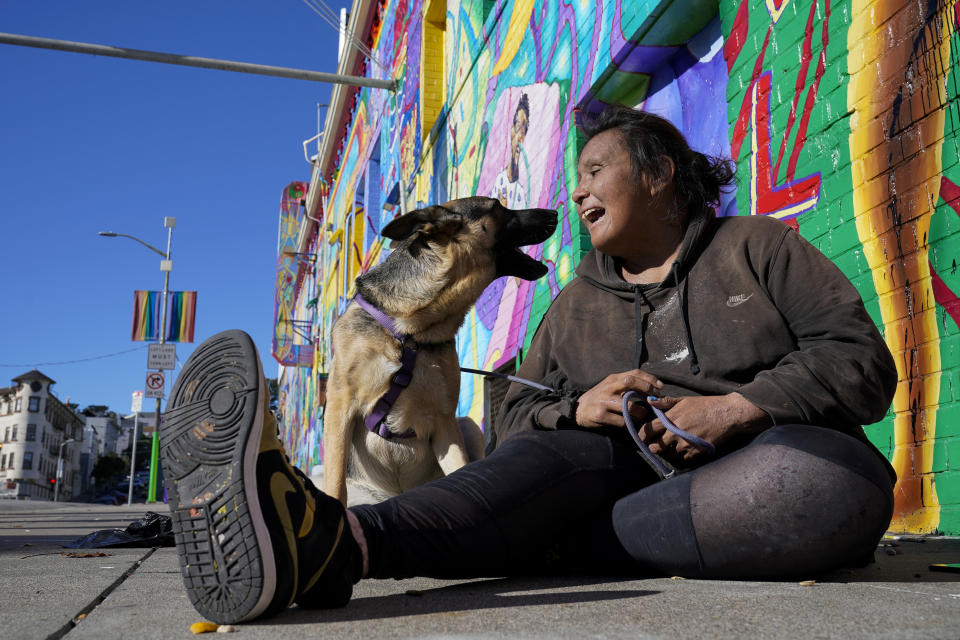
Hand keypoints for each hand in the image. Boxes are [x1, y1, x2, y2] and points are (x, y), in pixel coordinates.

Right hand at [575, 370, 663, 427]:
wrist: (577, 410)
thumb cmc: (599, 398)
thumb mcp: (610, 387)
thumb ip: (626, 385)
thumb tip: (651, 388)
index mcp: (612, 379)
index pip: (634, 373)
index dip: (650, 379)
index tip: (661, 387)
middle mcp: (608, 387)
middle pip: (630, 382)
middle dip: (646, 389)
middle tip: (655, 399)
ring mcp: (604, 401)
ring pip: (629, 406)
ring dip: (640, 412)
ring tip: (643, 415)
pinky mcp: (600, 415)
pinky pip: (621, 421)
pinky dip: (629, 424)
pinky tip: (630, 424)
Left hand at [640, 393, 770, 461]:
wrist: (728, 415)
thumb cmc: (706, 405)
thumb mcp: (684, 400)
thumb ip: (666, 402)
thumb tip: (649, 401)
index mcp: (671, 419)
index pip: (649, 430)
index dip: (642, 435)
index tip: (640, 438)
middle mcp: (676, 433)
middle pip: (656, 447)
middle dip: (653, 447)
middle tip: (654, 446)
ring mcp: (686, 444)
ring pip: (669, 455)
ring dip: (668, 452)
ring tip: (671, 447)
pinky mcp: (696, 453)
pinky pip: (683, 459)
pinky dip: (682, 456)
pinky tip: (685, 449)